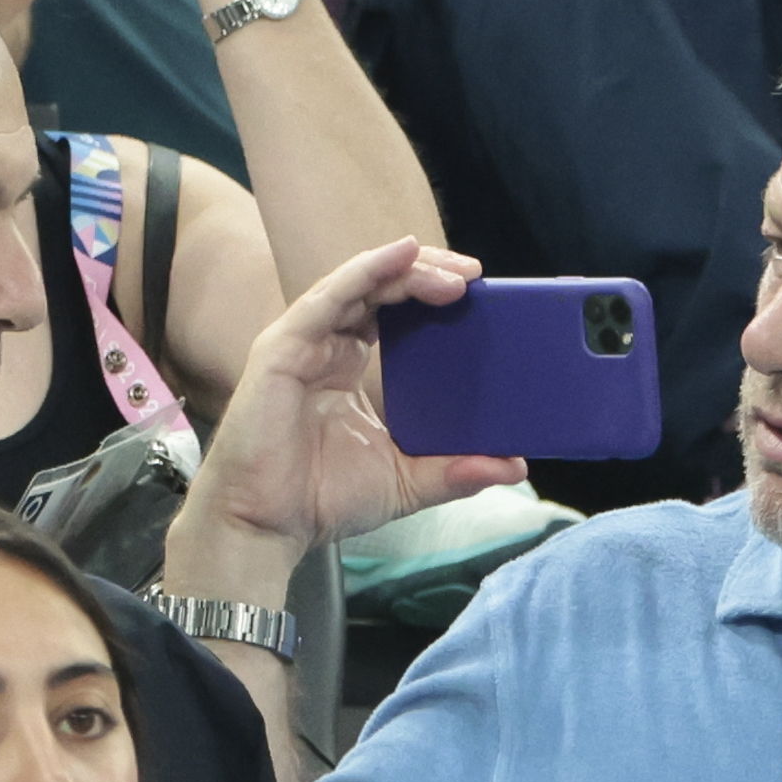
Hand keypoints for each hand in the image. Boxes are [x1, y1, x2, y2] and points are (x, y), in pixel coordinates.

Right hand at [165, 239, 524, 600]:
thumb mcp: (406, 481)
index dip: (429, 294)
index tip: (479, 294)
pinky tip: (401, 255)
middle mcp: (323, 347)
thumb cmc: (319, 500)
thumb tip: (516, 467)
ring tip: (453, 275)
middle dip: (426, 272)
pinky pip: (329, 297)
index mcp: (345, 367)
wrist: (265, 526)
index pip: (390, 311)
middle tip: (474, 276)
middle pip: (378, 287)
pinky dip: (366, 270)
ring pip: (358, 283)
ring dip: (407, 270)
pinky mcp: (283, 348)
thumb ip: (456, 470)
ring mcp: (301, 343)